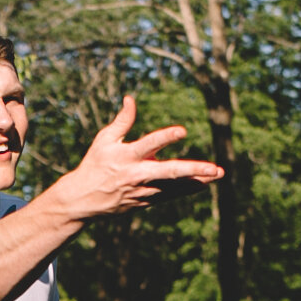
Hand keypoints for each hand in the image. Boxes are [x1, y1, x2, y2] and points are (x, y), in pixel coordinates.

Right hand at [57, 97, 221, 222]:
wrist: (83, 200)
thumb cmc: (95, 164)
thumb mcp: (104, 140)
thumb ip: (122, 121)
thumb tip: (130, 99)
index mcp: (126, 156)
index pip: (149, 144)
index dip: (165, 137)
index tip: (182, 131)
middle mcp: (137, 174)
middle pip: (169, 172)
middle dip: (193, 169)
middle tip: (213, 168)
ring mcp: (143, 190)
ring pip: (175, 186)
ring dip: (197, 180)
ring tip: (217, 174)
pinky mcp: (146, 200)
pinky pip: (170, 195)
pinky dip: (186, 189)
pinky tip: (204, 183)